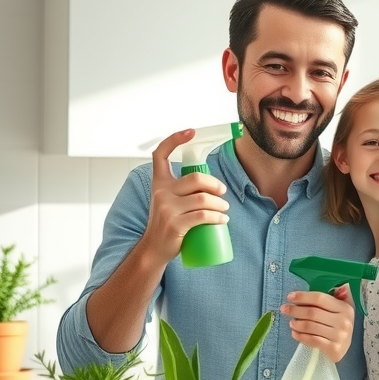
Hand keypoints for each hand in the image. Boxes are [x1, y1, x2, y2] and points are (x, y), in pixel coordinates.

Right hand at [142, 129, 230, 264]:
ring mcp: (166, 208)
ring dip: (220, 204)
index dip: (174, 139)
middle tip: (222, 193)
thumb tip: (212, 182)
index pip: (160, 154)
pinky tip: (222, 220)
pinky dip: (218, 217)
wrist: (154, 248)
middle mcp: (161, 192)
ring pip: (204, 199)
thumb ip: (182, 188)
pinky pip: (203, 216)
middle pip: (196, 178)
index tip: (191, 131)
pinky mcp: (175, 224)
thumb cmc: (167, 222)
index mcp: (159, 183)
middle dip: (215, 184)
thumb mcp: (168, 200)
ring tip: (224, 209)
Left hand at [282, 284, 354, 361]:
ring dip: (297, 324)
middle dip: (295, 310)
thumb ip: (333, 297)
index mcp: (345, 307)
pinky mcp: (334, 349)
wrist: (343, 348)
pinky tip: (294, 333)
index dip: (303, 296)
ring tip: (291, 323)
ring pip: (310, 326)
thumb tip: (329, 283)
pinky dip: (300, 336)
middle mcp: (344, 321)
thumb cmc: (337, 325)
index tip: (290, 296)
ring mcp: (340, 335)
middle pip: (313, 313)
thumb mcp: (339, 310)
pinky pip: (312, 340)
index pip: (320, 298)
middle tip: (284, 309)